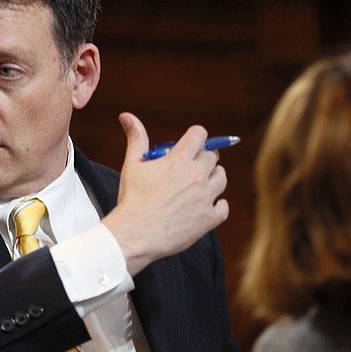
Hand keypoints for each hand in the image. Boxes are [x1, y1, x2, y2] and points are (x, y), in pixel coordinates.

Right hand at [102, 112, 228, 275]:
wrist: (136, 234)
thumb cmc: (132, 199)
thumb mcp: (133, 165)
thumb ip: (136, 138)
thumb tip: (127, 116)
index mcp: (179, 160)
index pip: (200, 135)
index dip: (195, 137)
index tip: (191, 143)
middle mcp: (197, 176)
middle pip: (212, 156)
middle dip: (202, 158)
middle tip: (190, 166)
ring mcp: (205, 198)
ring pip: (221, 178)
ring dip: (212, 178)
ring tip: (198, 184)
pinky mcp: (209, 219)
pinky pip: (223, 206)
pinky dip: (217, 205)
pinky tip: (205, 205)